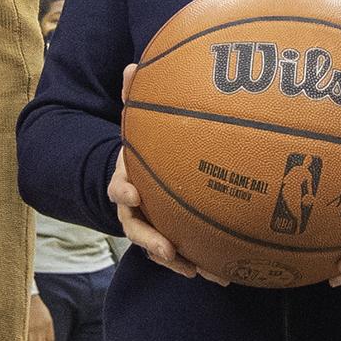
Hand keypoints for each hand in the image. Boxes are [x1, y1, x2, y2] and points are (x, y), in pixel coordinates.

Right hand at [25, 293, 56, 340]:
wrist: (28, 298)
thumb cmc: (37, 307)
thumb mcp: (46, 315)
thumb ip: (47, 326)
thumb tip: (47, 338)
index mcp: (48, 324)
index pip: (50, 339)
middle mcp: (41, 328)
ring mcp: (32, 328)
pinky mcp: (23, 328)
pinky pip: (25, 340)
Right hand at [108, 64, 212, 282]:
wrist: (142, 175)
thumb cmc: (144, 147)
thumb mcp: (137, 121)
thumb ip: (134, 98)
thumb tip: (131, 65)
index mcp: (126, 179)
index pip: (118, 187)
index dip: (123, 190)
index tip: (132, 193)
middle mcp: (136, 209)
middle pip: (137, 228)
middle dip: (150, 240)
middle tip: (166, 248)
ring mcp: (152, 226)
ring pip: (160, 249)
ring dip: (177, 260)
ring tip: (197, 270)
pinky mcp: (171, 239)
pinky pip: (184, 254)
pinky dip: (200, 264)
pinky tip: (222, 274)